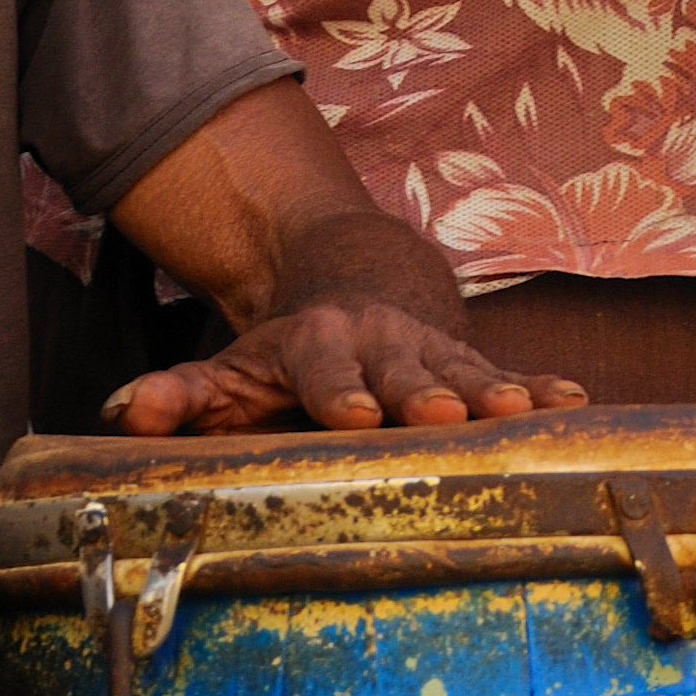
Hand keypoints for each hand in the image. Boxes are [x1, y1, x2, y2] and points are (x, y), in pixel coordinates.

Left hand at [106, 302, 585, 436]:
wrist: (358, 280)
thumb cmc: (287, 354)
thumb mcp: (230, 372)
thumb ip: (181, 395)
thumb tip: (122, 414)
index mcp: (320, 345)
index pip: (326, 371)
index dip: (340, 392)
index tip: (354, 415)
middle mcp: (382, 342)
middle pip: (403, 369)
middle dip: (425, 391)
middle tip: (445, 414)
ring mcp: (433, 350)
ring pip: (465, 368)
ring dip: (493, 389)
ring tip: (519, 410)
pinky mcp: (473, 365)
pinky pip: (512, 374)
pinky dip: (542, 389)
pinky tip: (574, 403)